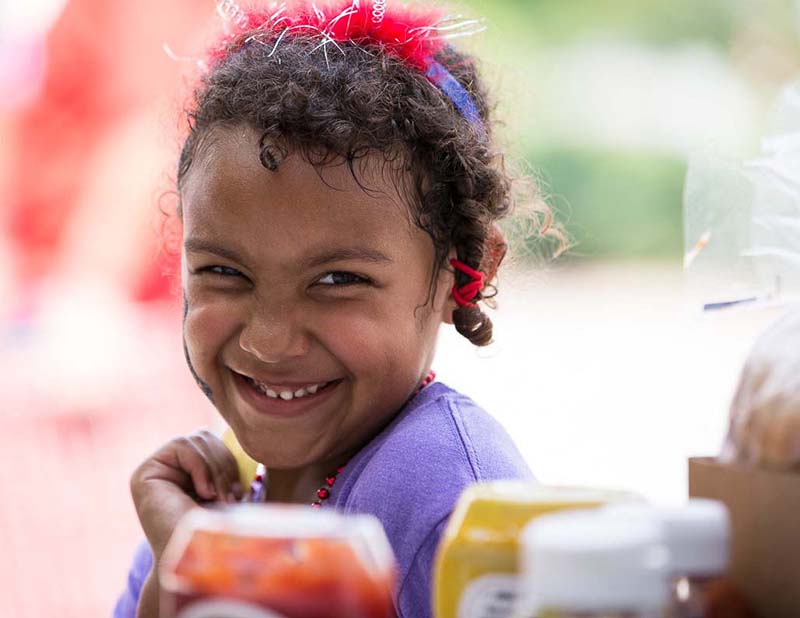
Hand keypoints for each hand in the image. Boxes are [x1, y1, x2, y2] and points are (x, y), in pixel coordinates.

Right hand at [130, 430, 243, 560]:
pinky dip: (201, 466)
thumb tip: (238, 437)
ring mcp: (155, 472)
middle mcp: (169, 472)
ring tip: (217, 497)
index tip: (240, 493)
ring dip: (215, 468)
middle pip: (205, 437)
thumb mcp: (229, 490)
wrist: (199, 561)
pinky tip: (203, 492)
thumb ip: (225, 463)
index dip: (230, 461)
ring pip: (197, 439)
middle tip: (231, 496)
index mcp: (188, 476)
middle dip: (224, 463)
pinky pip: (182, 445)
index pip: (213, 443)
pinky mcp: (144, 474)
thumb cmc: (219, 532)